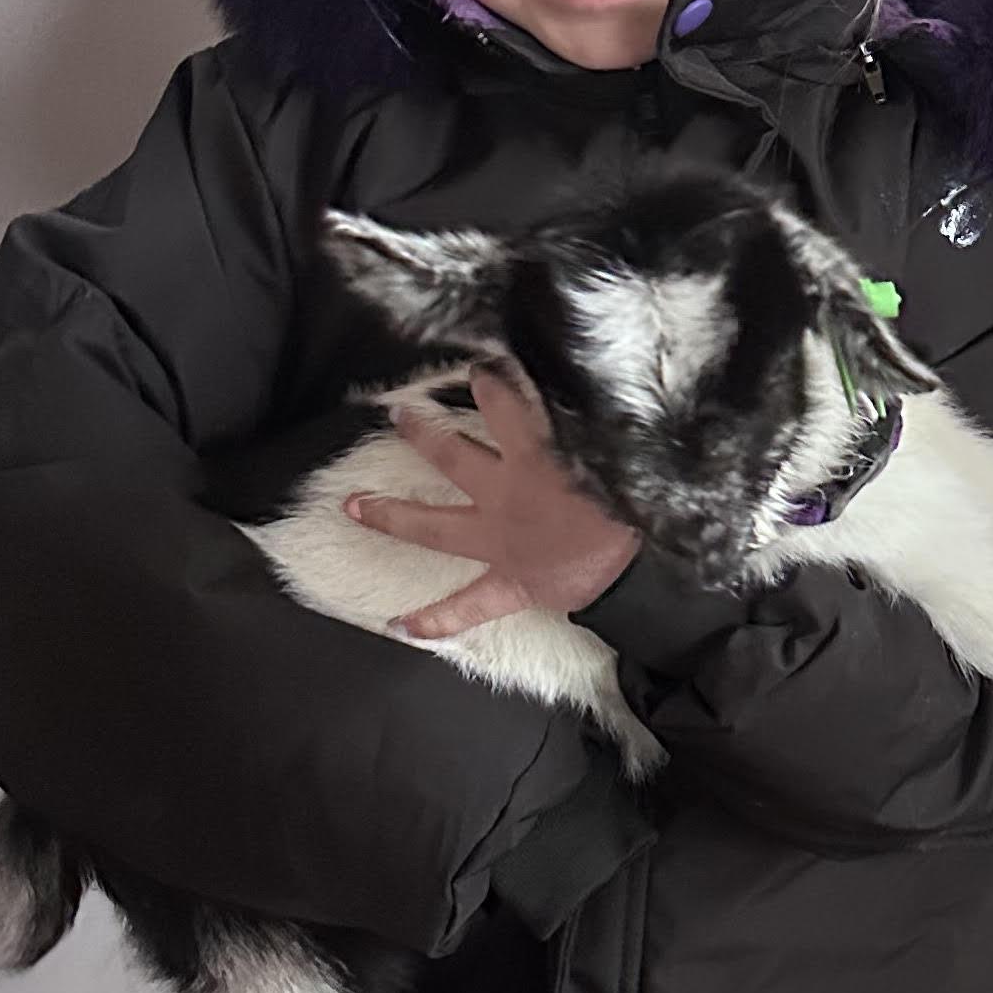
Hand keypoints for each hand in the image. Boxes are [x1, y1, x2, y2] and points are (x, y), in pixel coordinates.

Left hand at [346, 370, 640, 640]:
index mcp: (534, 459)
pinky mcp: (510, 584)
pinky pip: (468, 604)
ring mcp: (498, 542)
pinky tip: (399, 626)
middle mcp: (504, 496)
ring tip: (354, 506)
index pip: (505, 408)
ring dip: (392, 515)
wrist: (638, 568)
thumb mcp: (618, 455)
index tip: (477, 366)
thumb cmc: (633, 507)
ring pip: (435, 525)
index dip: (489, 383)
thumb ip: (591, 430)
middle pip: (453, 458)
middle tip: (398, 416)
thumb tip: (594, 398)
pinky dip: (436, 618)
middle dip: (423, 434)